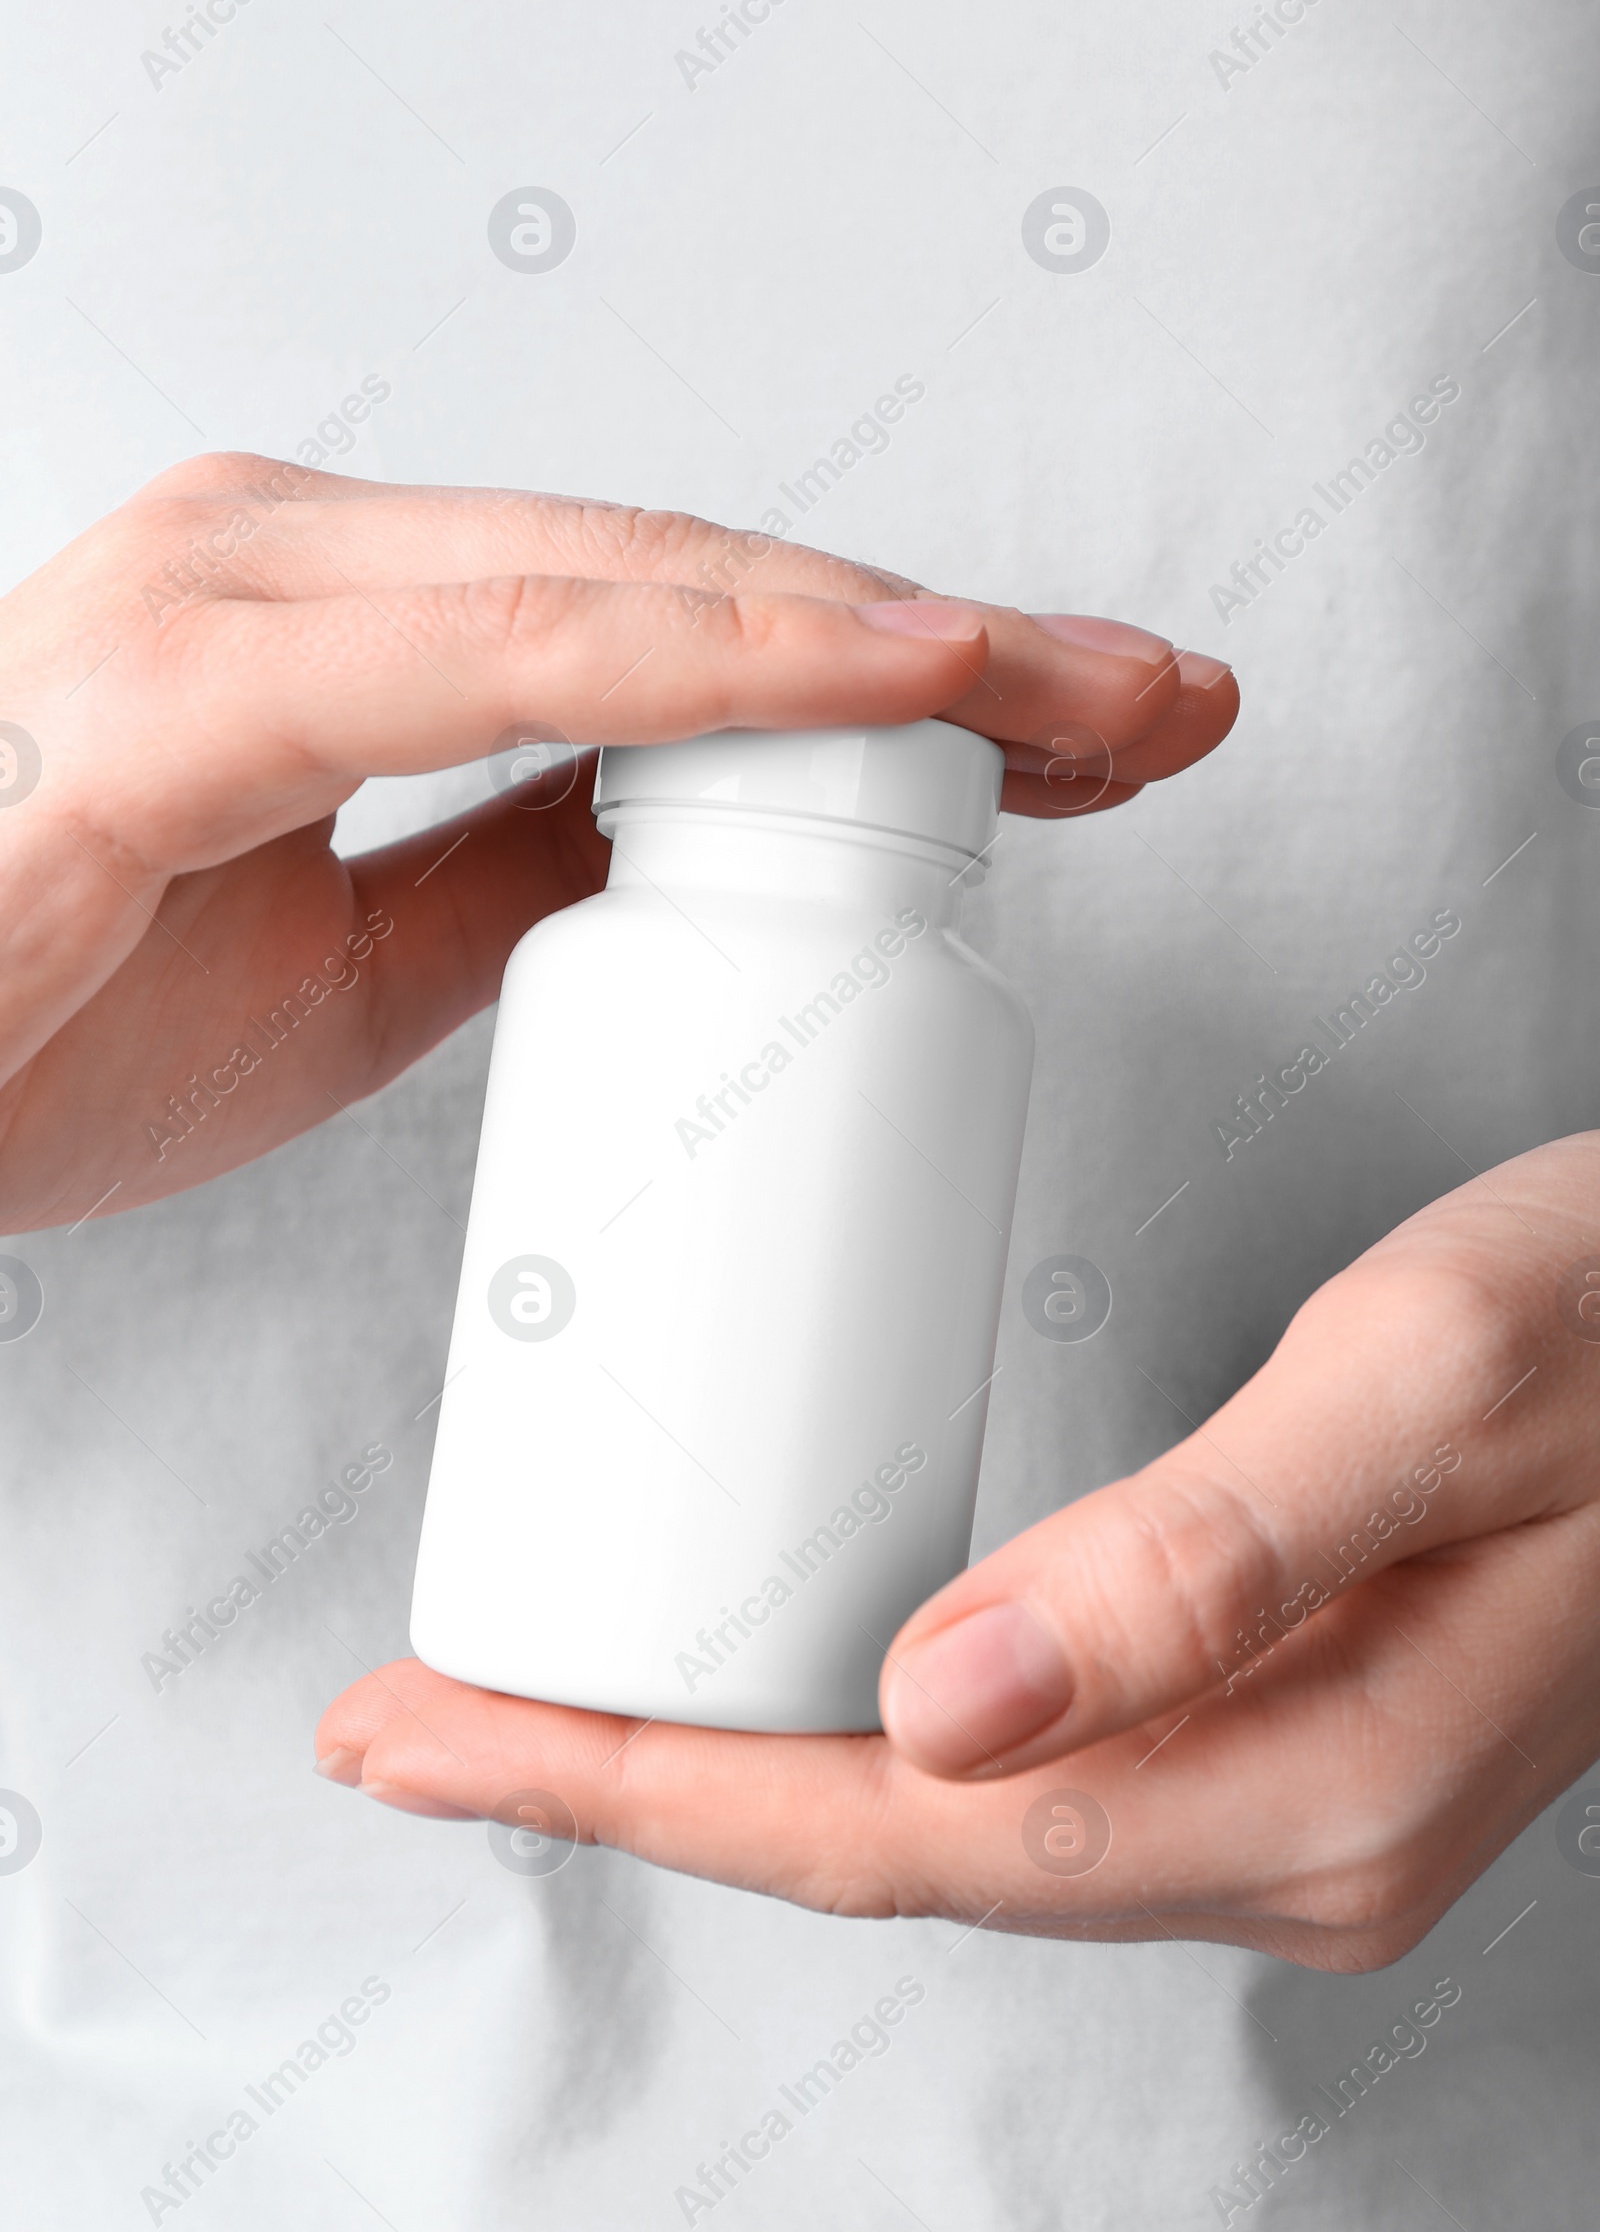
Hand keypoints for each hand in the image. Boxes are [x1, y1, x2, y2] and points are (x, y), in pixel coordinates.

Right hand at [0, 453, 1233, 1230]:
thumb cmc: (45, 1014)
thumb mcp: (353, 964)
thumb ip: (515, 874)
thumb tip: (695, 851)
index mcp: (340, 616)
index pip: (677, 621)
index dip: (901, 669)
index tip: (1090, 731)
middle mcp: (299, 560)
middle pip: (694, 577)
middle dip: (955, 644)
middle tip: (1163, 702)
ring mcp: (237, 597)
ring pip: (631, 583)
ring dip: (886, 637)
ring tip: (1094, 697)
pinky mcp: (182, 694)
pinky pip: (497, 655)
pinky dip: (711, 661)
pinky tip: (888, 676)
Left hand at [317, 1134, 1599, 1971]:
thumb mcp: (1426, 1384)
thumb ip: (1204, 1555)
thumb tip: (940, 1707)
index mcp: (1309, 1778)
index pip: (903, 1829)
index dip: (651, 1787)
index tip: (448, 1732)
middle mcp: (1287, 1838)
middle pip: (892, 1847)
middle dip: (636, 1788)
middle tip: (420, 1720)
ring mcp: (1285, 1801)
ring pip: (943, 1822)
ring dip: (723, 1767)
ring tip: (537, 1704)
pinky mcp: (1278, 1729)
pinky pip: (1015, 1771)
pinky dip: (846, 1732)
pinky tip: (761, 1678)